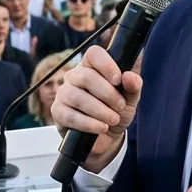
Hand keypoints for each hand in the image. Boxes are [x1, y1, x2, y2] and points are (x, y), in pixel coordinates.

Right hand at [51, 46, 142, 173]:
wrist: (106, 138)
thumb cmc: (116, 111)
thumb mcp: (130, 99)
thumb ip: (133, 87)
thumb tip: (130, 77)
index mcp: (92, 66)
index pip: (94, 54)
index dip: (106, 65)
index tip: (118, 80)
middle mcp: (74, 76)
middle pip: (85, 76)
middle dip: (107, 93)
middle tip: (120, 106)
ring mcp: (63, 93)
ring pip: (77, 96)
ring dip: (99, 110)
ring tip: (113, 120)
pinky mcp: (58, 112)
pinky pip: (70, 115)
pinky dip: (89, 123)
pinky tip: (102, 128)